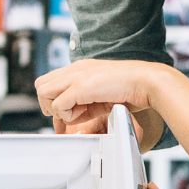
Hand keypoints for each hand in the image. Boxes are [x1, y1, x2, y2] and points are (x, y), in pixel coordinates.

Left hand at [35, 59, 156, 128]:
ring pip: (43, 92)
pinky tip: (85, 112)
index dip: (54, 101)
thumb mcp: (101, 98)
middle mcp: (76, 69)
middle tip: (68, 114)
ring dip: (57, 108)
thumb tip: (68, 119)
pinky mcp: (81, 86)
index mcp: (81, 69)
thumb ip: (83, 106)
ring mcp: (77, 76)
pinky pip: (58, 105)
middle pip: (41, 84)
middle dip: (49, 104)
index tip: (67, 115)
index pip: (51, 82)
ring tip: (78, 112)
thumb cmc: (131, 90)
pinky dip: (67, 115)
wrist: (147, 82)